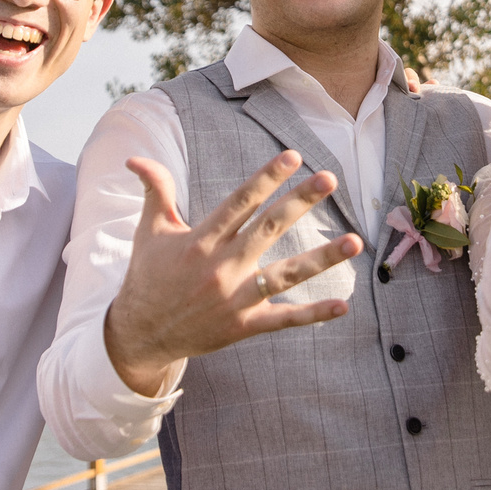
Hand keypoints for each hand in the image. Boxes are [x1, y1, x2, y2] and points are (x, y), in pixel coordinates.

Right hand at [103, 149, 360, 393]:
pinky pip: (283, 319)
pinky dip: (313, 314)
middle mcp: (221, 267)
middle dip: (299, 201)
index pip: (239, 202)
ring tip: (354, 241)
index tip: (293, 156)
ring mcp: (234, 298)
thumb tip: (136, 158)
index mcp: (201, 240)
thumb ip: (155, 191)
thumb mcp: (149, 231)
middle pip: (267, 228)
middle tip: (329, 178)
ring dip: (321, 258)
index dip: (266, 178)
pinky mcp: (243, 326)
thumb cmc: (148, 276)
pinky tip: (343, 306)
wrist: (141, 334)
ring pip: (284, 274)